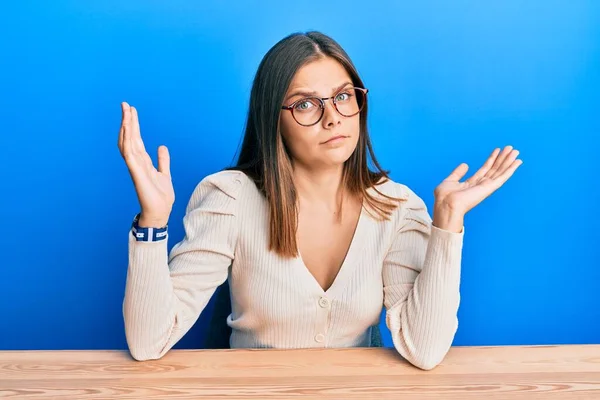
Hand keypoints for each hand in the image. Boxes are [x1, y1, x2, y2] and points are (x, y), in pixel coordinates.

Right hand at [117, 102, 173, 226]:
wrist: (160, 213)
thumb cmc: (160, 197)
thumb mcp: (164, 174)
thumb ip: (162, 160)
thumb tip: (161, 146)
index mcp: (143, 162)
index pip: (136, 139)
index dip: (134, 125)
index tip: (132, 110)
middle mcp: (137, 163)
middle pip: (130, 138)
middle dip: (128, 121)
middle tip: (126, 104)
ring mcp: (135, 168)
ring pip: (128, 143)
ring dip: (127, 127)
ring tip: (126, 112)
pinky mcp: (137, 174)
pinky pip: (130, 155)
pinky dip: (128, 142)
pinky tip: (128, 131)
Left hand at [433, 145, 522, 221]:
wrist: (446, 205)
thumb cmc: (444, 198)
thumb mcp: (450, 181)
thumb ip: (458, 173)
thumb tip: (465, 165)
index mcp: (471, 184)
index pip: (484, 169)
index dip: (491, 159)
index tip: (497, 150)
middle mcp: (480, 185)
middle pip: (494, 169)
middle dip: (502, 158)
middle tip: (510, 147)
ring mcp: (486, 187)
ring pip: (500, 171)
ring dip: (508, 161)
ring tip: (515, 151)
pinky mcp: (489, 188)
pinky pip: (503, 177)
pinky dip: (511, 169)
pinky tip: (517, 162)